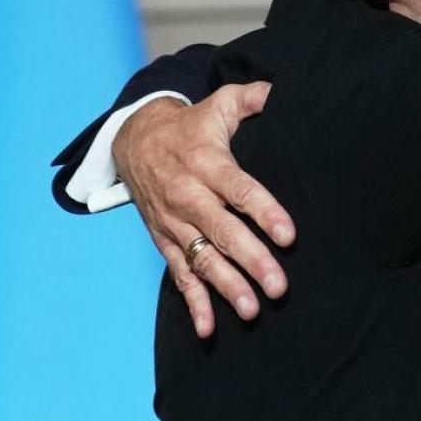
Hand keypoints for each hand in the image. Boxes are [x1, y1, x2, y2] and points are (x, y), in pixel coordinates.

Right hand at [114, 85, 295, 336]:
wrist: (132, 141)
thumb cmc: (190, 126)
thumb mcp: (218, 103)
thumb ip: (252, 98)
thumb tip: (280, 90)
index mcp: (206, 163)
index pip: (239, 189)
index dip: (264, 211)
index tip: (288, 234)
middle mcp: (188, 196)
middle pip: (223, 232)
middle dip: (251, 261)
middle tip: (279, 287)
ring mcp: (174, 222)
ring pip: (202, 259)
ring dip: (226, 287)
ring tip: (252, 312)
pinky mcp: (164, 240)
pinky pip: (178, 276)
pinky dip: (193, 304)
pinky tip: (209, 330)